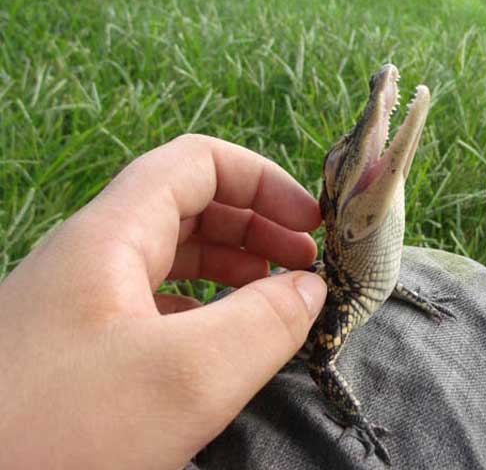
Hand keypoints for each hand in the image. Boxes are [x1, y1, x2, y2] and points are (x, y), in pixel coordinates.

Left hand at [0, 134, 326, 468]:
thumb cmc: (61, 435)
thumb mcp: (186, 377)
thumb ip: (264, 323)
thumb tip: (310, 289)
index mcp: (110, 237)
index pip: (197, 164)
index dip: (263, 182)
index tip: (311, 224)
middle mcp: (92, 258)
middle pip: (188, 206)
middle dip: (256, 225)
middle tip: (305, 264)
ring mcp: (81, 304)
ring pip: (172, 257)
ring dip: (233, 266)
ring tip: (278, 296)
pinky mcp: (79, 349)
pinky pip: (155, 304)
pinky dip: (204, 309)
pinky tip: (225, 341)